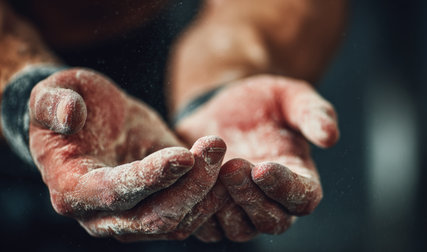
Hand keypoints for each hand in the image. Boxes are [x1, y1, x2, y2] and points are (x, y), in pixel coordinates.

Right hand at [28, 68, 226, 240]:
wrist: (92, 121)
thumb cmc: (74, 105)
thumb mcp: (55, 91)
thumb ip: (54, 102)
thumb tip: (70, 115)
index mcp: (72, 189)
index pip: (114, 192)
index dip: (150, 177)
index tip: (185, 155)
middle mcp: (101, 215)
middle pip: (153, 217)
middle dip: (189, 185)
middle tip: (215, 145)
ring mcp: (132, 218)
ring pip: (177, 221)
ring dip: (205, 189)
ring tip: (219, 148)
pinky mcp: (157, 210)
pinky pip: (189, 216)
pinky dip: (209, 196)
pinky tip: (222, 166)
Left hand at [175, 75, 338, 240]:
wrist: (221, 108)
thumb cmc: (261, 102)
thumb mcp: (290, 97)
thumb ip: (312, 113)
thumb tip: (330, 137)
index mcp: (300, 177)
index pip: (304, 198)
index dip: (285, 187)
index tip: (263, 168)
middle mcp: (273, 201)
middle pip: (271, 221)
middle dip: (251, 197)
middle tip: (233, 167)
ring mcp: (242, 210)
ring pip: (238, 230)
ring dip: (224, 206)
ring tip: (211, 174)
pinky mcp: (213, 211)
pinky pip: (207, 228)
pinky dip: (198, 211)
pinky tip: (189, 183)